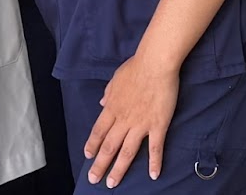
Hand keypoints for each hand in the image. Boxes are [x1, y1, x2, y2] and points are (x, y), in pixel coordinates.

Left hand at [83, 51, 179, 187]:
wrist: (155, 63)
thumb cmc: (135, 67)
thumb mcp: (115, 79)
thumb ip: (108, 94)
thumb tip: (102, 103)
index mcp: (112, 107)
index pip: (98, 130)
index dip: (92, 145)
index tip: (87, 156)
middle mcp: (123, 119)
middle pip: (109, 146)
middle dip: (100, 164)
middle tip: (94, 180)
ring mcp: (140, 124)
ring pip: (127, 152)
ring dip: (119, 169)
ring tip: (112, 184)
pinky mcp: (157, 125)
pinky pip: (155, 148)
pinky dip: (154, 163)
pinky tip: (154, 175)